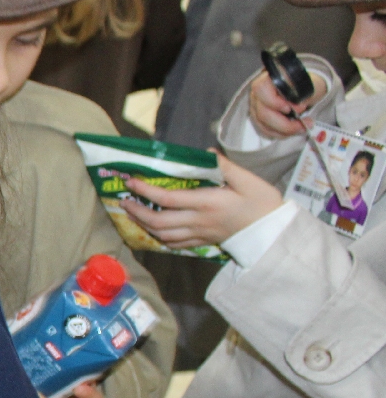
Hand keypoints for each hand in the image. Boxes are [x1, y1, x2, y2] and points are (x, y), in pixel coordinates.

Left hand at [122, 153, 284, 248]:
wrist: (274, 232)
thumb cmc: (263, 203)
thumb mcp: (248, 180)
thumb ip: (225, 166)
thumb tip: (206, 154)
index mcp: (206, 203)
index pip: (166, 198)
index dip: (145, 190)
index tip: (130, 181)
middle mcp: (198, 220)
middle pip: (157, 221)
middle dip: (136, 211)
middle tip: (123, 200)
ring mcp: (199, 233)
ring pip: (163, 234)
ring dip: (143, 225)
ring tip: (132, 214)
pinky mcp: (203, 242)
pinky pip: (175, 244)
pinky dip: (159, 237)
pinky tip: (153, 230)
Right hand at [247, 69, 325, 139]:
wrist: (303, 90)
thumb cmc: (304, 86)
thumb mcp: (308, 85)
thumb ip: (302, 94)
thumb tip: (297, 107)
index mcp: (268, 80)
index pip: (262, 89)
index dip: (275, 102)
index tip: (292, 109)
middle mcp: (258, 93)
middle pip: (263, 113)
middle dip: (285, 124)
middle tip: (303, 124)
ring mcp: (256, 107)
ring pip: (264, 125)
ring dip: (284, 131)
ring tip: (301, 128)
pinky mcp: (258, 118)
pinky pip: (265, 130)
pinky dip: (279, 133)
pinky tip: (291, 130)